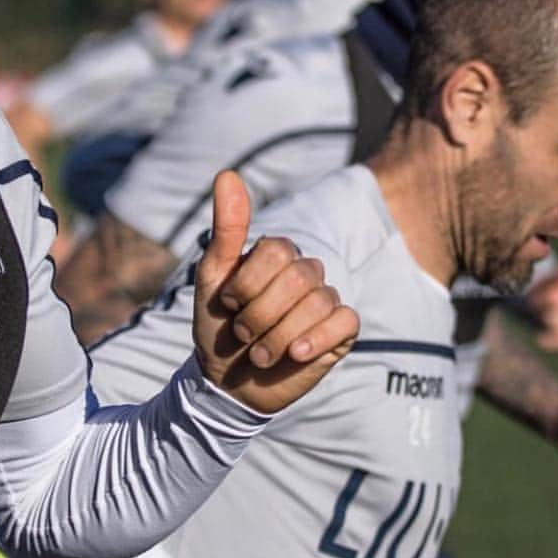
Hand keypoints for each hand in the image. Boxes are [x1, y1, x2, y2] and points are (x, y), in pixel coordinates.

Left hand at [193, 170, 358, 413]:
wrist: (228, 383)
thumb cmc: (218, 327)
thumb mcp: (213, 278)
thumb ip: (226, 227)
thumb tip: (227, 173)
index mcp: (278, 255)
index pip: (277, 250)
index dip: (247, 283)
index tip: (228, 304)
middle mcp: (307, 273)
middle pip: (299, 278)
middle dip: (261, 313)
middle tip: (242, 334)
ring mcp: (326, 301)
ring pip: (319, 303)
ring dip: (279, 336)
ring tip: (259, 355)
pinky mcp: (341, 332)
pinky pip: (345, 322)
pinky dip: (316, 340)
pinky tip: (295, 354)